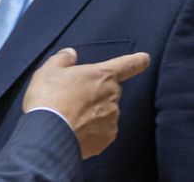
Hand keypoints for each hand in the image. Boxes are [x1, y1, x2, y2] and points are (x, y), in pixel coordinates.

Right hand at [23, 48, 149, 158]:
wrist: (48, 133)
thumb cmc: (49, 98)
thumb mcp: (49, 70)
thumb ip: (63, 59)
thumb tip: (71, 54)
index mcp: (102, 75)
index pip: (126, 65)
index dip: (137, 61)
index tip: (145, 59)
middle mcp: (112, 97)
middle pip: (109, 90)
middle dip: (95, 92)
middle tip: (72, 96)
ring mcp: (111, 119)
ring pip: (104, 112)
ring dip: (91, 112)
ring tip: (69, 115)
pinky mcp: (106, 139)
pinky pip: (100, 130)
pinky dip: (89, 129)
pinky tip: (73, 129)